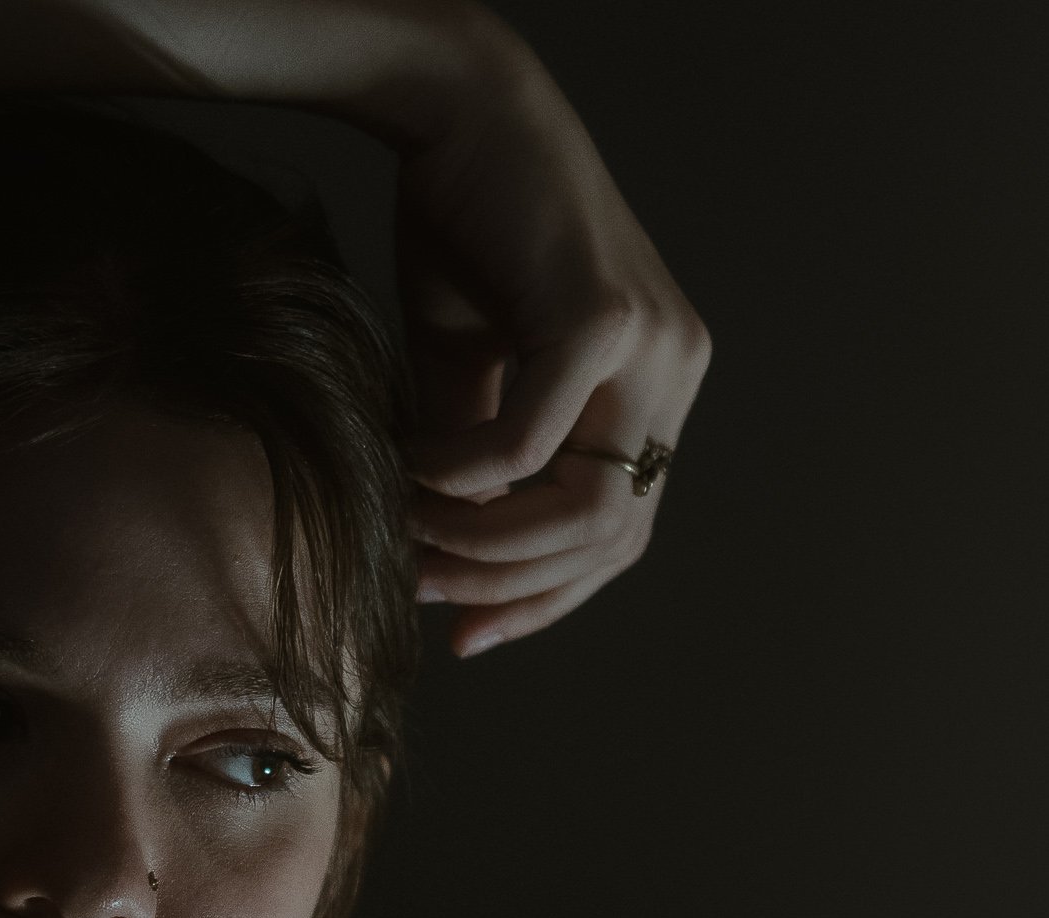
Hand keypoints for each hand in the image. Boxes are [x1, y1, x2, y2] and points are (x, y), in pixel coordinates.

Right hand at [392, 43, 711, 658]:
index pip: (620, 533)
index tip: (467, 634)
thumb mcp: (473, 378)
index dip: (545, 599)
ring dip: (483, 544)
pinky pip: (527, 447)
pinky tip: (412, 473)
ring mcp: (653, 347)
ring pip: (586, 512)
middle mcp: (674, 372)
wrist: (457, 117)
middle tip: (421, 585)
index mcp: (654, 391)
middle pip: (613, 539)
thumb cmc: (466, 238)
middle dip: (510, 585)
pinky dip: (460, 479)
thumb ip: (483, 469)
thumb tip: (447, 564)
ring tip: (409, 532)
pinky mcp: (603, 318)